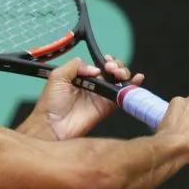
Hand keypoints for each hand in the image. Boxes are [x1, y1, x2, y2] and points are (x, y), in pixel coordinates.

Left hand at [19, 55, 143, 141]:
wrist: (52, 126)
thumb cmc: (51, 103)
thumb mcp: (57, 76)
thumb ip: (75, 65)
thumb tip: (95, 68)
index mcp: (82, 77)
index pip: (100, 65)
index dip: (106, 61)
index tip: (106, 61)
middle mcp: (93, 86)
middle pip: (112, 72)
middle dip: (116, 66)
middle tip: (111, 69)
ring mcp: (101, 97)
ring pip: (119, 81)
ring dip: (124, 73)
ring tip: (118, 74)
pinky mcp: (107, 108)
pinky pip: (122, 96)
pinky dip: (132, 86)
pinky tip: (137, 79)